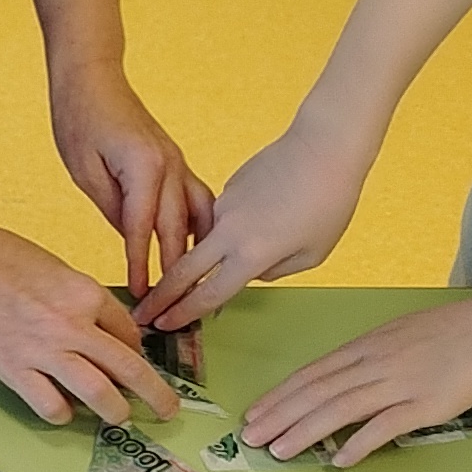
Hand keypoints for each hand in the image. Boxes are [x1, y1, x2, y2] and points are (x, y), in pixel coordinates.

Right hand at [0, 223, 180, 426]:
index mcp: (88, 294)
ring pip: (100, 395)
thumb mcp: (59, 270)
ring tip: (120, 417)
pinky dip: (63, 413)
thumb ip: (83, 302)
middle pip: (131, 370)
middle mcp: (74, 325)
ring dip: (117, 412)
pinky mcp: (13, 369)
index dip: (139, 353)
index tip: (137, 363)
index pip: (130, 335)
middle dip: (157, 396)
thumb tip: (103, 334)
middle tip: (168, 411)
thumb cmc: (4, 256)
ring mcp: (44, 351)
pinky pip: (51, 406)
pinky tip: (62, 408)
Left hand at [48, 61, 212, 302]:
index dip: (142, 265)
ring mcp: (178, 163)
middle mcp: (170, 166)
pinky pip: (198, 200)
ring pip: (199, 215)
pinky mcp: (176, 162)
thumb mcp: (84, 170)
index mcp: (144, 168)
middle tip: (175, 306)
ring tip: (199, 285)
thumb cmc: (79, 119)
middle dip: (176, 271)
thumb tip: (133, 240)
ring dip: (199, 251)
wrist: (93, 77)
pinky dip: (202, 227)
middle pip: (179, 229)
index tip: (142, 296)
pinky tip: (201, 250)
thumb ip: (112, 207)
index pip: (143, 229)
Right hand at [137, 119, 376, 331]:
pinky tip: (265, 216)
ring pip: (205, 241)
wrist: (324, 146)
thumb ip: (274, 270)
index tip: (162, 324)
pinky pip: (224, 217)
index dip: (183, 313)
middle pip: (184, 270)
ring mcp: (225, 206)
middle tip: (142, 313)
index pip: (208, 293)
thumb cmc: (329, 203)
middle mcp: (230, 232)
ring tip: (242, 248)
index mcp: (252, 254)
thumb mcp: (312, 254)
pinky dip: (233, 226)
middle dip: (161, 295)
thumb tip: (252, 269)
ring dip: (204, 256)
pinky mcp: (229, 187)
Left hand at [242, 288, 471, 467]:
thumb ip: (372, 356)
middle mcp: (375, 362)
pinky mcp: (425, 404)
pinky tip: (337, 460)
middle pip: (317, 391)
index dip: (281, 395)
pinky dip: (358, 444)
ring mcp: (399, 383)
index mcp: (368, 344)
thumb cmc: (455, 329)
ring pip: (339, 408)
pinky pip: (383, 427)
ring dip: (304, 431)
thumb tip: (346, 379)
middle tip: (250, 437)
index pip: (313, 372)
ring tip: (278, 450)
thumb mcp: (402, 333)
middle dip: (279, 415)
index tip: (256, 412)